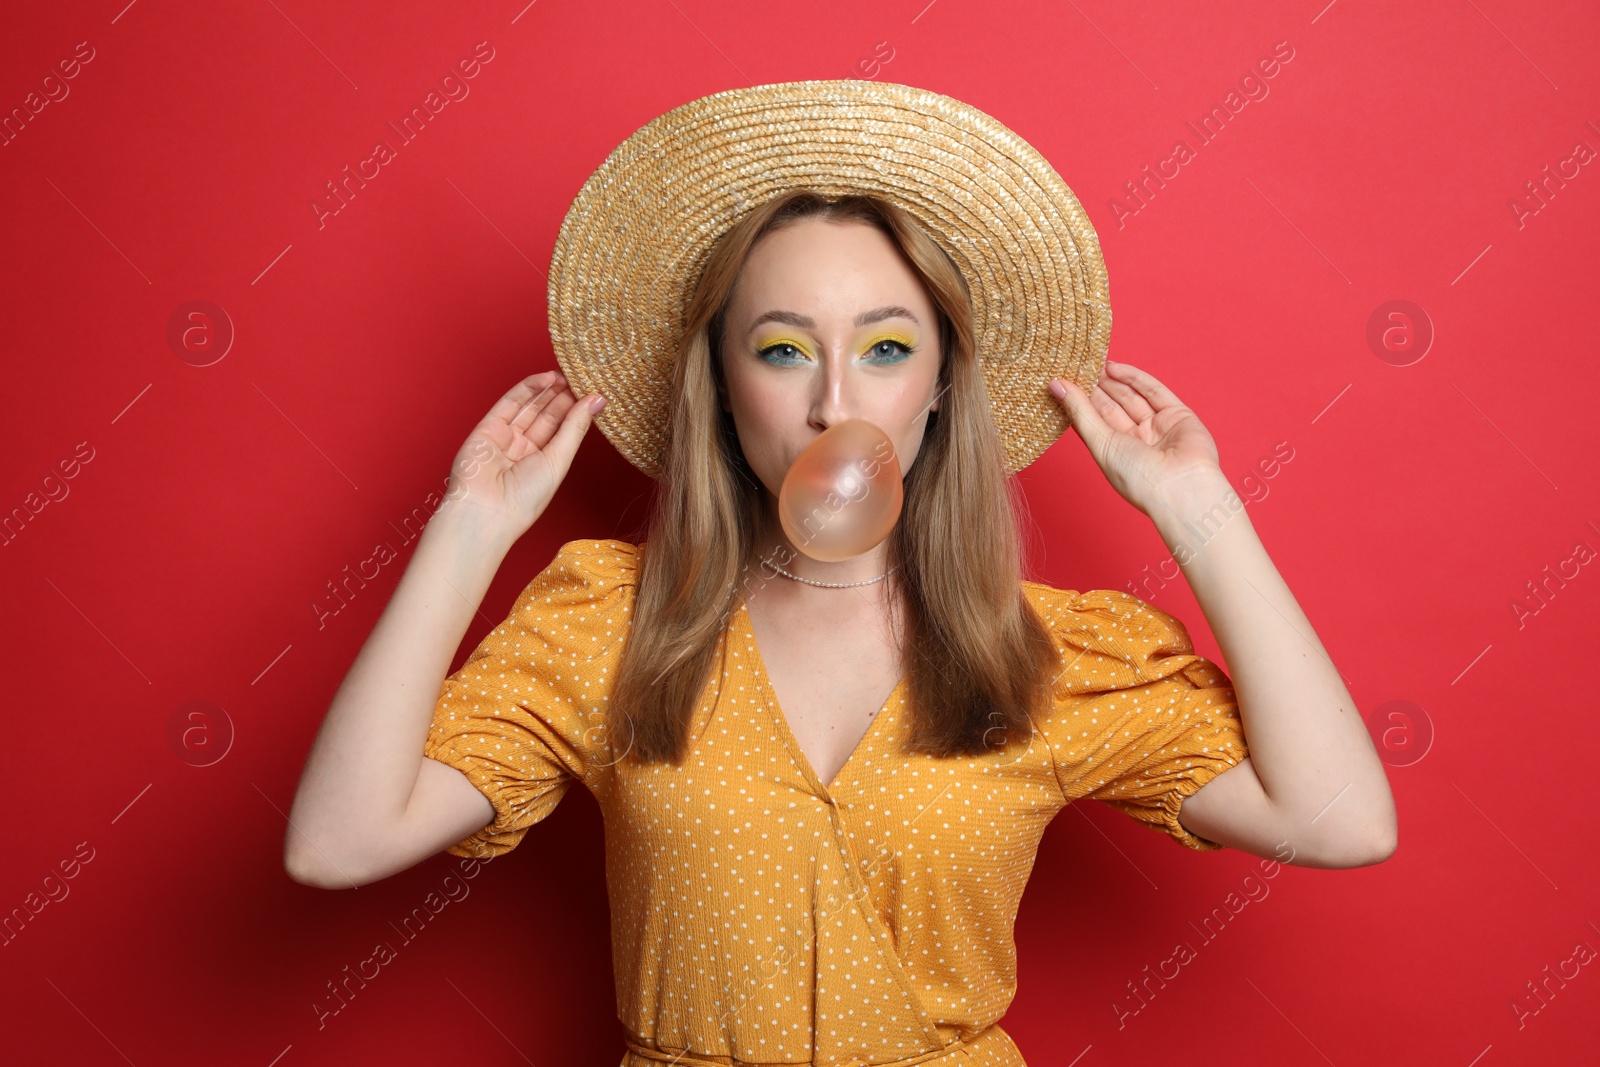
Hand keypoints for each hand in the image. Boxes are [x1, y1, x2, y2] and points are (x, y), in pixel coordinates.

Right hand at [443, 370, 606, 536]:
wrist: (486, 510)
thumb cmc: (524, 498)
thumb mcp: (559, 460)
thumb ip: (575, 427)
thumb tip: (597, 400)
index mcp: (542, 463)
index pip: (562, 430)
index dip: (576, 410)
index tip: (593, 392)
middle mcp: (523, 450)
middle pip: (546, 416)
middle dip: (564, 396)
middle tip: (582, 377)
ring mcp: (504, 438)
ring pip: (529, 407)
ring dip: (548, 389)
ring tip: (569, 373)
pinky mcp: (487, 428)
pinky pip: (510, 403)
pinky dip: (528, 388)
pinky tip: (547, 378)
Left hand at [1048, 359, 1221, 515]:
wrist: (1181, 488)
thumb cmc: (1137, 477)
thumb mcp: (1100, 443)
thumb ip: (1079, 412)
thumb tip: (1055, 386)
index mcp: (1116, 454)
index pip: (1094, 422)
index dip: (1080, 401)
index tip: (1063, 381)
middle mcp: (1137, 441)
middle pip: (1113, 407)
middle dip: (1096, 388)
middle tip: (1077, 366)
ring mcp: (1158, 428)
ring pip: (1132, 397)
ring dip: (1112, 380)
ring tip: (1092, 362)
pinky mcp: (1178, 415)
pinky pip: (1154, 391)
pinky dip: (1134, 378)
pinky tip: (1113, 367)